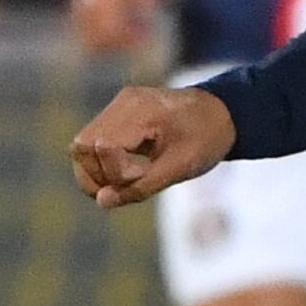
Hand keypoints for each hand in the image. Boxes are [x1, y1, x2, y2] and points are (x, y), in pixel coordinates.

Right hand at [71, 83, 235, 207]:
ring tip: (129, 180)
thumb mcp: (180, 168)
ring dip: (97, 171)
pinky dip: (103, 162)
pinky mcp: (118, 112)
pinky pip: (94, 140)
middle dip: (97, 175)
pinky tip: (130, 169)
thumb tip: (102, 202)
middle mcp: (124, 103)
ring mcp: (118, 105)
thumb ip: (140, 187)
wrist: (223, 112)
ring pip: (82, 145)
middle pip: (82, 146)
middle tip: (130, 185)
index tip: (143, 177)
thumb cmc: (207, 139)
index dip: (115, 172)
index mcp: (142, 111)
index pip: (102, 146)